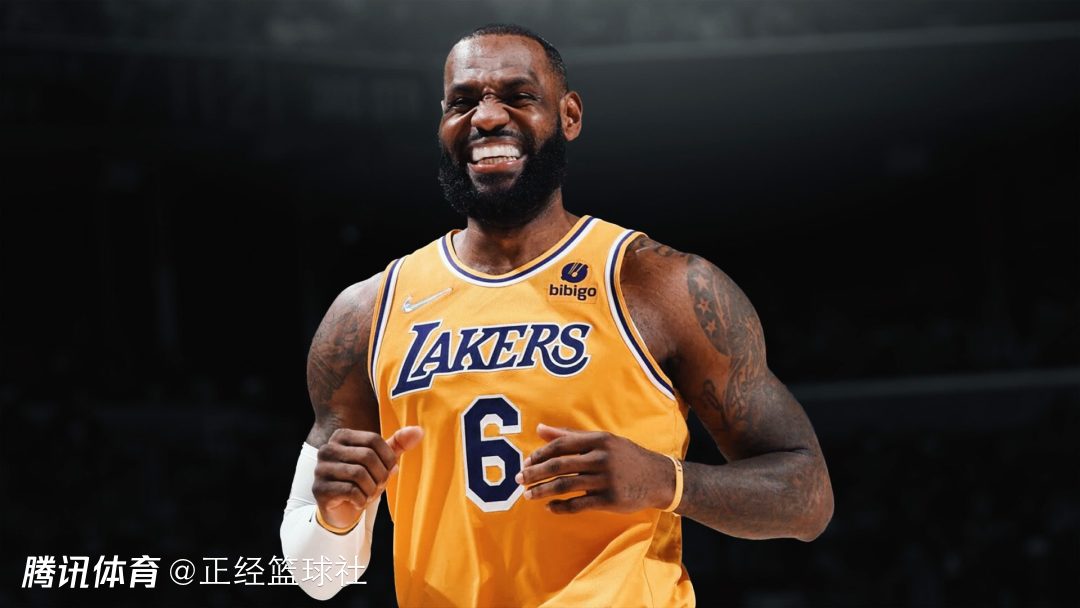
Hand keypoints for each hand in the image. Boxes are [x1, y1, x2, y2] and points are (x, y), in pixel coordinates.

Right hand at [313, 426, 422, 528]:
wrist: (341, 509)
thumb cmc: (362, 481)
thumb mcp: (381, 461)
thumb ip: (398, 445)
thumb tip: (419, 431)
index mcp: (342, 436)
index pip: (374, 440)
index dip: (388, 458)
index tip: (388, 470)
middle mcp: (328, 449)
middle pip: (367, 456)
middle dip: (381, 475)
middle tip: (379, 486)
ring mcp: (321, 469)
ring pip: (359, 474)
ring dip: (371, 489)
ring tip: (368, 494)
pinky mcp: (320, 489)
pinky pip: (350, 491)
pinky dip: (361, 500)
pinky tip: (357, 502)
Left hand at [515, 423, 675, 513]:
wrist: (658, 478)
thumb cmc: (625, 457)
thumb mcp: (602, 441)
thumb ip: (570, 435)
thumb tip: (539, 429)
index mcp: (598, 440)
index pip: (561, 445)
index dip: (540, 454)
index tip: (526, 462)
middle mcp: (601, 457)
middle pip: (559, 465)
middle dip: (535, 473)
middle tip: (519, 479)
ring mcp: (606, 479)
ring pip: (565, 485)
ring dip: (543, 491)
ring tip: (528, 496)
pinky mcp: (610, 499)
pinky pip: (578, 504)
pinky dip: (561, 507)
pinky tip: (549, 507)